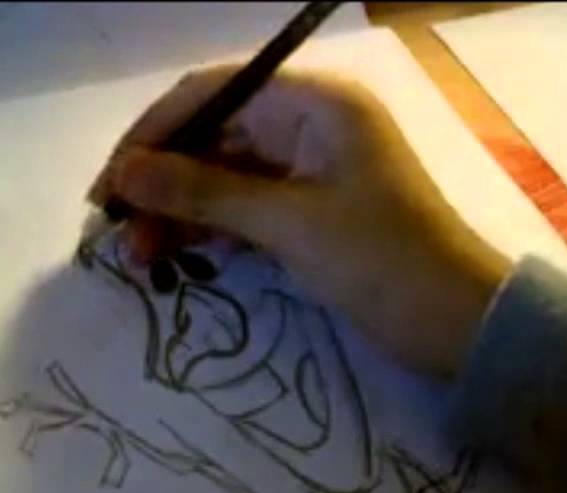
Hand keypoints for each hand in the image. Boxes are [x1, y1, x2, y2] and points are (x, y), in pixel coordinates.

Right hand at [88, 65, 510, 378]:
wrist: (460, 324)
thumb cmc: (382, 261)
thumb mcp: (289, 223)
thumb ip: (203, 192)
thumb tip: (125, 172)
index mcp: (316, 103)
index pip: (213, 93)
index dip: (152, 134)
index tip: (107, 186)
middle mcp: (312, 124)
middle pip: (215, 135)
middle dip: (163, 181)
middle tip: (118, 236)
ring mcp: (315, 169)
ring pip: (227, 176)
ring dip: (182, 211)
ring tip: (140, 258)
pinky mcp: (316, 212)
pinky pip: (250, 207)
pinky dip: (216, 229)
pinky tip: (179, 256)